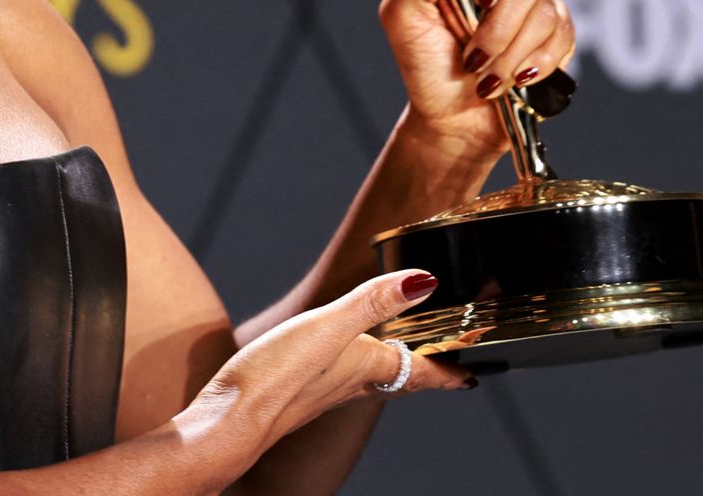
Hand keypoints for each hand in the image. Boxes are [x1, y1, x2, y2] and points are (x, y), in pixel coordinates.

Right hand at [199, 270, 471, 448]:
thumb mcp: (328, 327)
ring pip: (368, 381)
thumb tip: (424, 281)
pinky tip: (336, 362)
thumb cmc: (277, 378)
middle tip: (444, 367)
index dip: (449, 372)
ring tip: (399, 358)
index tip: (472, 376)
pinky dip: (352, 370)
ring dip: (391, 370)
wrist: (230, 422)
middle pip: (398, 379)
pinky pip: (338, 381)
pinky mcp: (295, 394)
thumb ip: (372, 302)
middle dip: (424, 372)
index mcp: (366, 367)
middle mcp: (349, 384)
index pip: (420, 371)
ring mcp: (322, 392)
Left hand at [378, 0, 575, 160]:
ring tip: (487, 77)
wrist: (449, 118)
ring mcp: (532, 7)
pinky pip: (564, 36)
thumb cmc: (423, 64)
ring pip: (543, 13)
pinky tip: (515, 79)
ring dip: (510, 55)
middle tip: (472, 58)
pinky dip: (537, 64)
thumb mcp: (401, 17)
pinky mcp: (555, 37)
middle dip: (495, 31)